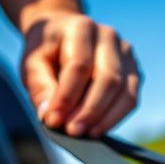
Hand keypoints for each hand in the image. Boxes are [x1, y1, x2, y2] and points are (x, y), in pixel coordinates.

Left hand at [21, 9, 140, 137]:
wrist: (63, 33)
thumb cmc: (47, 51)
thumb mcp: (32, 63)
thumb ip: (39, 87)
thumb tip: (49, 115)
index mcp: (80, 28)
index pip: (78, 66)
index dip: (66, 97)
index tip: (53, 121)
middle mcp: (108, 36)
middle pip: (107, 78)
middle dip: (89, 110)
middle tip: (73, 132)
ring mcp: (125, 52)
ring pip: (123, 90)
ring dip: (105, 118)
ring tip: (87, 135)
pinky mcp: (132, 69)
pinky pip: (130, 97)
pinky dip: (116, 117)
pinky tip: (99, 129)